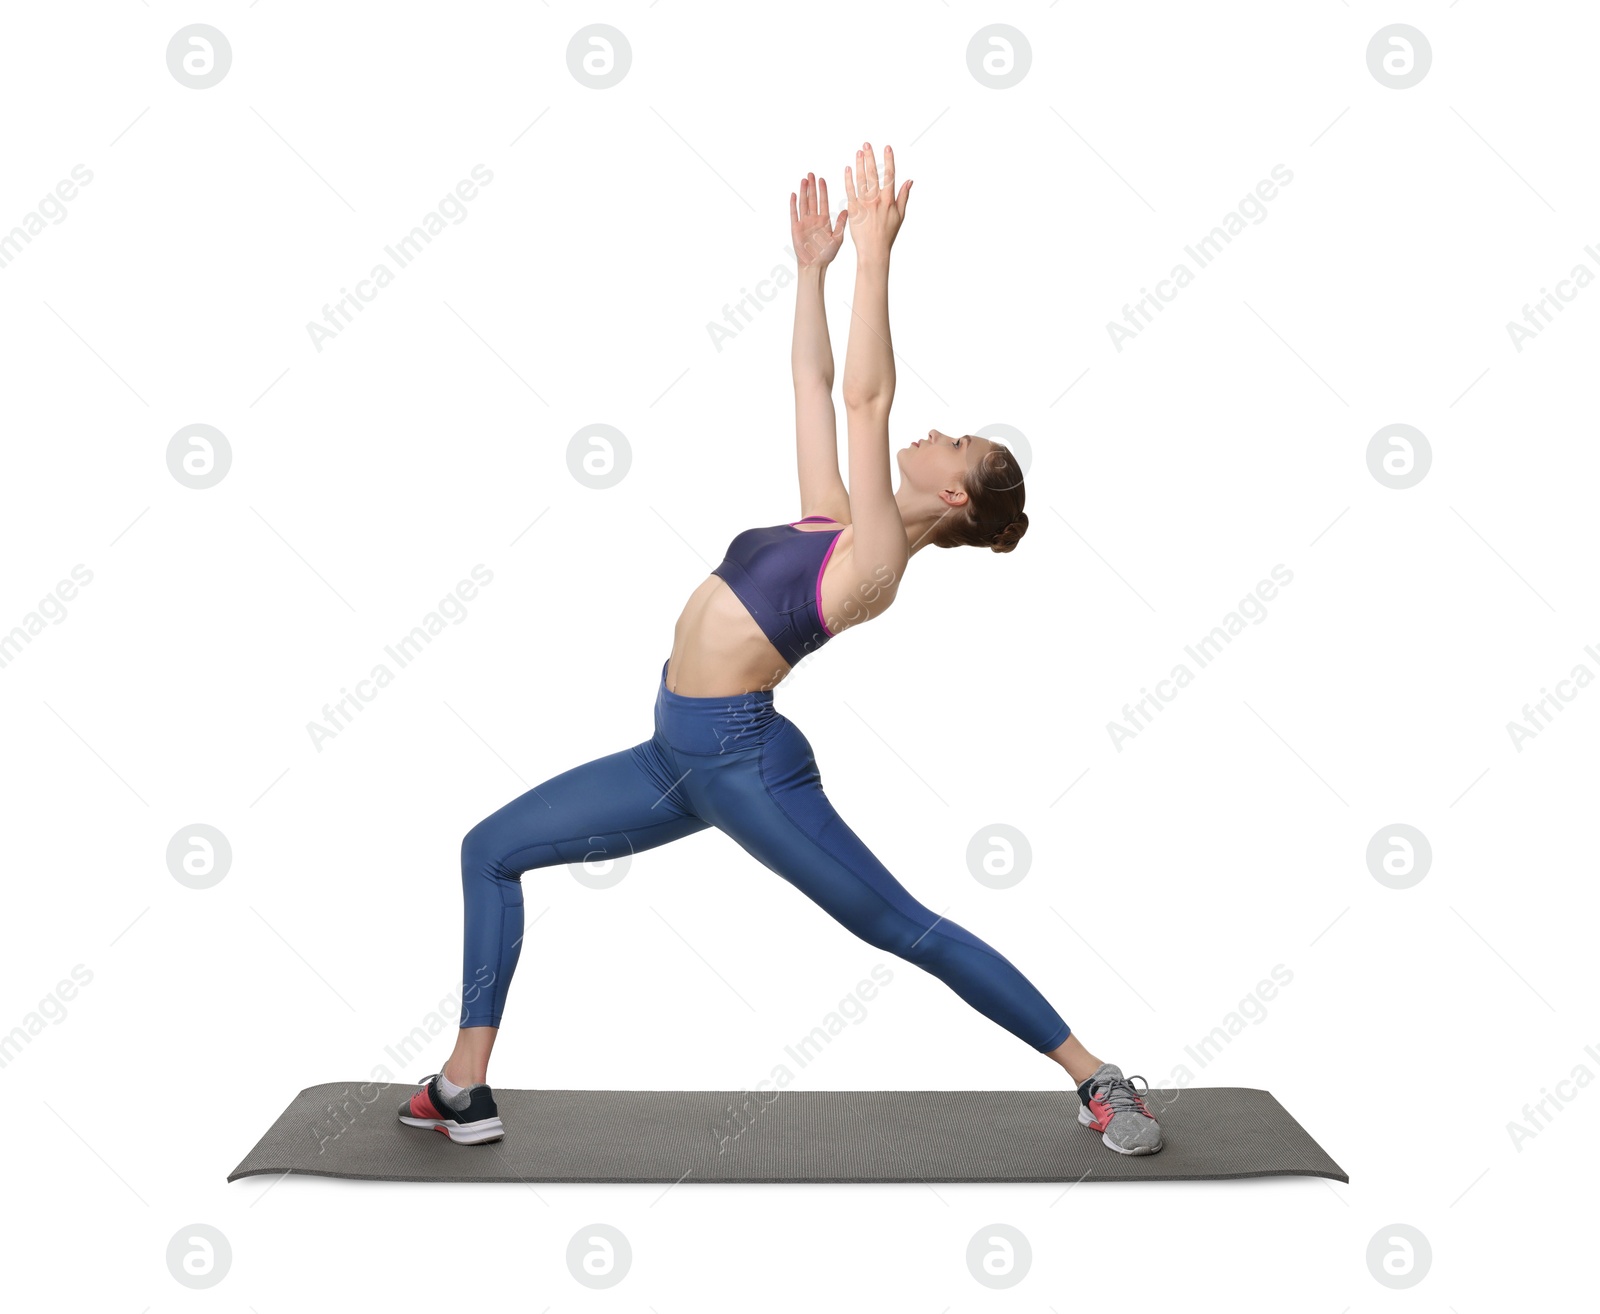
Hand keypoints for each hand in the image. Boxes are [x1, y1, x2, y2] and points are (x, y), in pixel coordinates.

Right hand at [790, 171, 846, 270]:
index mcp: (824, 220)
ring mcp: (804, 223)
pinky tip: (794, 194)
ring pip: (803, 203)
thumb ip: (841, 223)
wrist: (815, 265)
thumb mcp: (838, 238)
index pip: (823, 201)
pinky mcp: (796, 228)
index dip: (822, 190)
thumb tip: (846, 210)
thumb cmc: (827, 254)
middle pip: (812, 199)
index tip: (822, 179)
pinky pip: (794, 213)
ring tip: (804, 180)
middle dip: (812, 186)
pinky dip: (793, 204)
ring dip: (803, 191)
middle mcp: (814, 219)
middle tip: (811, 174)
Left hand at [844, 141, 910, 259]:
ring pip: (861, 180)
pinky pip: (850, 191)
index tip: (887, 147)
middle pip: (873, 174)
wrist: (873, 250)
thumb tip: (909, 180)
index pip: (889, 175)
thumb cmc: (888, 234)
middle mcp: (876, 200)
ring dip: (860, 164)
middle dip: (870, 157)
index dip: (889, 160)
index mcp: (889, 200)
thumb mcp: (900, 215)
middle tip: (867, 144)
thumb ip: (904, 196)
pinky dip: (848, 179)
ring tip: (858, 152)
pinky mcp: (853, 210)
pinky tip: (848, 169)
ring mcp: (864, 204)